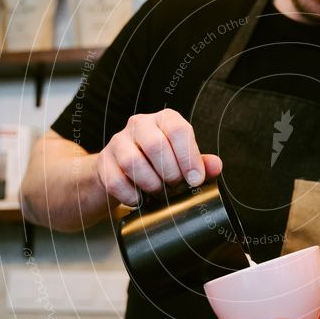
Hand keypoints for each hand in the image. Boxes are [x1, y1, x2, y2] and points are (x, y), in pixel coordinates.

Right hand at [96, 108, 221, 205]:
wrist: (122, 172)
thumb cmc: (159, 164)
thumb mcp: (183, 161)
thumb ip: (201, 163)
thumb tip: (216, 166)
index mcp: (165, 120)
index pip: (179, 130)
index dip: (189, 158)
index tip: (195, 180)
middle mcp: (140, 124)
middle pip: (156, 146)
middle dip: (170, 173)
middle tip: (175, 187)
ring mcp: (118, 141)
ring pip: (133, 162)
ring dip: (151, 184)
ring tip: (158, 192)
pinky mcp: (103, 162)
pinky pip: (116, 181)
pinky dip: (131, 195)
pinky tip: (140, 198)